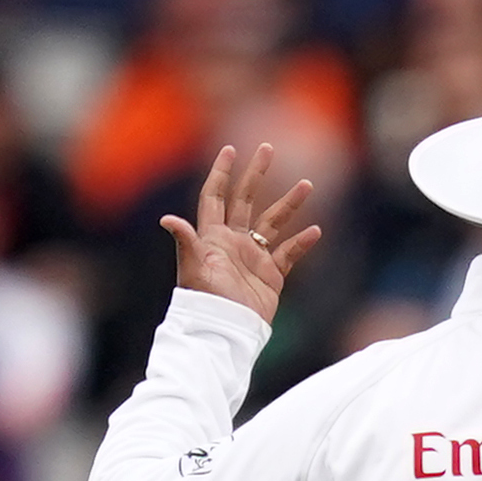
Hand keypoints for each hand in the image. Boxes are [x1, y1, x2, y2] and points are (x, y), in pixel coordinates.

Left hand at [161, 144, 322, 323]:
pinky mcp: (270, 277)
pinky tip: (314, 231)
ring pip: (273, 223)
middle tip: (267, 149)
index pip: (215, 196)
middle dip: (256, 174)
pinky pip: (289, 254)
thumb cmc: (205, 300)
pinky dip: (301, 243)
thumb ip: (186, 241)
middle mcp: (233, 242)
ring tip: (306, 184)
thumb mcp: (195, 268)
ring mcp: (253, 258)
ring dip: (289, 204)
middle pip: (246, 200)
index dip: (221, 173)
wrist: (226, 331)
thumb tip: (167, 219)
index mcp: (213, 236)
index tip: (230, 150)